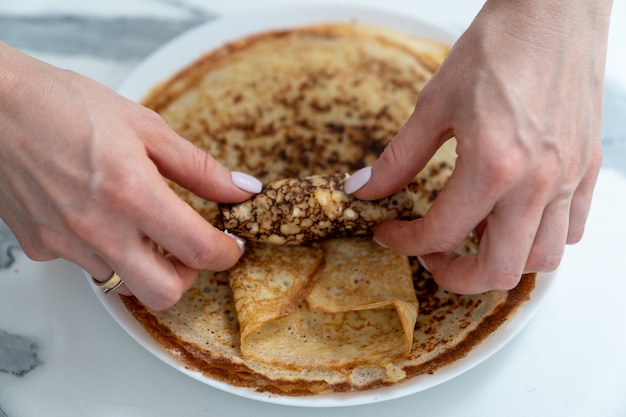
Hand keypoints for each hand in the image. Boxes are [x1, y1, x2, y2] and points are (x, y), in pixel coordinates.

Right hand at [0, 43, 259, 309]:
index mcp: (131, 192)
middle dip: (188, 276)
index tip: (231, 244)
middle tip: (188, 246)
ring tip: (138, 221)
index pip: (198, 249)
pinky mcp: (39, 246)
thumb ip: (199, 167)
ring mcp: (64, 243)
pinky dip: (103, 249)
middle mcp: (97, 228)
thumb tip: (241, 190)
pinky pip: (85, 263)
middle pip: (163, 294)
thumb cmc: (64, 104)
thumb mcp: (146, 127)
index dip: (226, 252)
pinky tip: (98, 215)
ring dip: (143, 262)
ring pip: (122, 282)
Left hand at [346, 0, 611, 293]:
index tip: (389, 232)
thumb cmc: (498, 47)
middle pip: (499, 270)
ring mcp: (568, 179)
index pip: (441, 233)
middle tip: (431, 255)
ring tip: (473, 236)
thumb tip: (364, 190)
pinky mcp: (587, 168)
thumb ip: (398, 158)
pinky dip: (540, 238)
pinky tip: (514, 216)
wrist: (554, 10)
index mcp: (493, 166)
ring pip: (542, 259)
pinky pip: (572, 228)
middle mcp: (536, 183)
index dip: (405, 242)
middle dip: (456, 275)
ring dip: (501, 261)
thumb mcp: (434, 103)